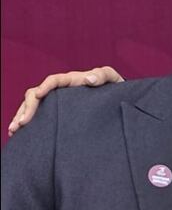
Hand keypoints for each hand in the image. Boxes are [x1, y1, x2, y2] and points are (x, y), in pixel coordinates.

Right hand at [7, 66, 122, 135]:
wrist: (119, 99)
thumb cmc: (115, 88)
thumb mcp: (113, 79)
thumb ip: (103, 75)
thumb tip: (88, 79)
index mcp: (73, 80)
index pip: (53, 80)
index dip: (44, 87)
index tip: (37, 96)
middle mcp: (61, 90)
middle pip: (36, 94)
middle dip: (26, 108)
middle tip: (20, 124)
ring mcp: (58, 101)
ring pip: (32, 105)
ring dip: (21, 116)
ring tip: (14, 131)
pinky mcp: (58, 112)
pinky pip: (39, 115)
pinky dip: (28, 122)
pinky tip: (19, 133)